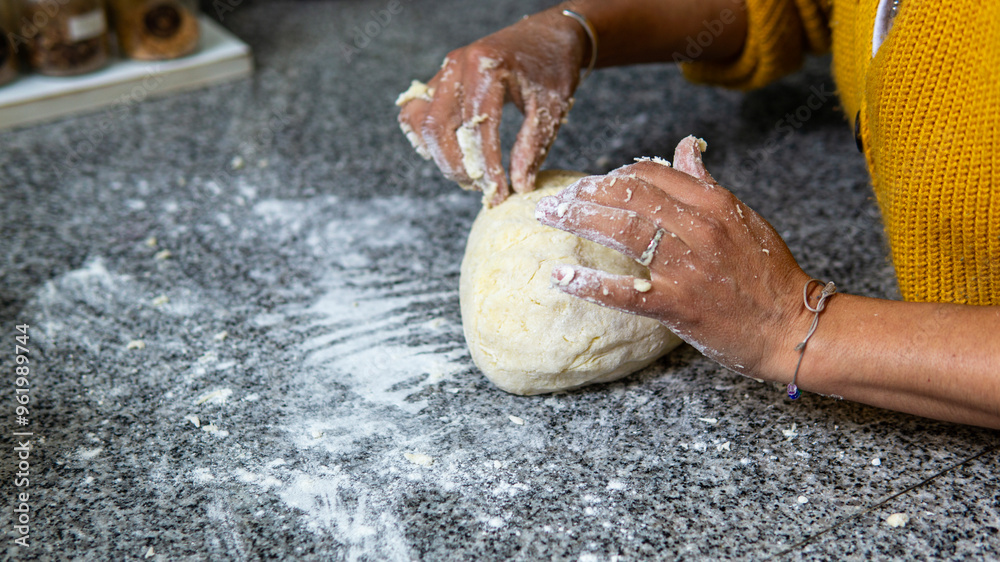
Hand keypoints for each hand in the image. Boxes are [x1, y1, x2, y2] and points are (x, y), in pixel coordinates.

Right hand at [397, 10, 585, 205]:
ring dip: (440, 155)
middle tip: (483, 188)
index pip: (478, 128)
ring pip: (420, 122)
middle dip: (459, 166)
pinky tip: (452, 152)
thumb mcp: (550, 108)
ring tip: (469, 173)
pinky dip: (426, 138)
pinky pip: (415, 113)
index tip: (499, 193)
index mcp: (487, 66)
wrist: (548, 34)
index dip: (487, 166)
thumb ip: (532, 147)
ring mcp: (444, 70)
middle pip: (438, 128)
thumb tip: (519, 185)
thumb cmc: (552, 68)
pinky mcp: (439, 79)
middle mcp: (457, 65)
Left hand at [535, 136, 812, 379]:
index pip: (648, 175)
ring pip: (622, 230)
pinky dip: (589, 283)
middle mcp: (698, 227)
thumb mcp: (743, 217)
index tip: (589, 185)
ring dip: (578, 220)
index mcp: (713, 202)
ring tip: (548, 217)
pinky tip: (560, 276)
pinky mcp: (678, 305)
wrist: (792, 327)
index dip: (610, 176)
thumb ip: (706, 184)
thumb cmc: (769, 275)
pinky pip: (624, 291)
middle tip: (555, 198)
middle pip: (627, 196)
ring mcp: (687, 266)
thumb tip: (684, 147)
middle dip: (584, 192)